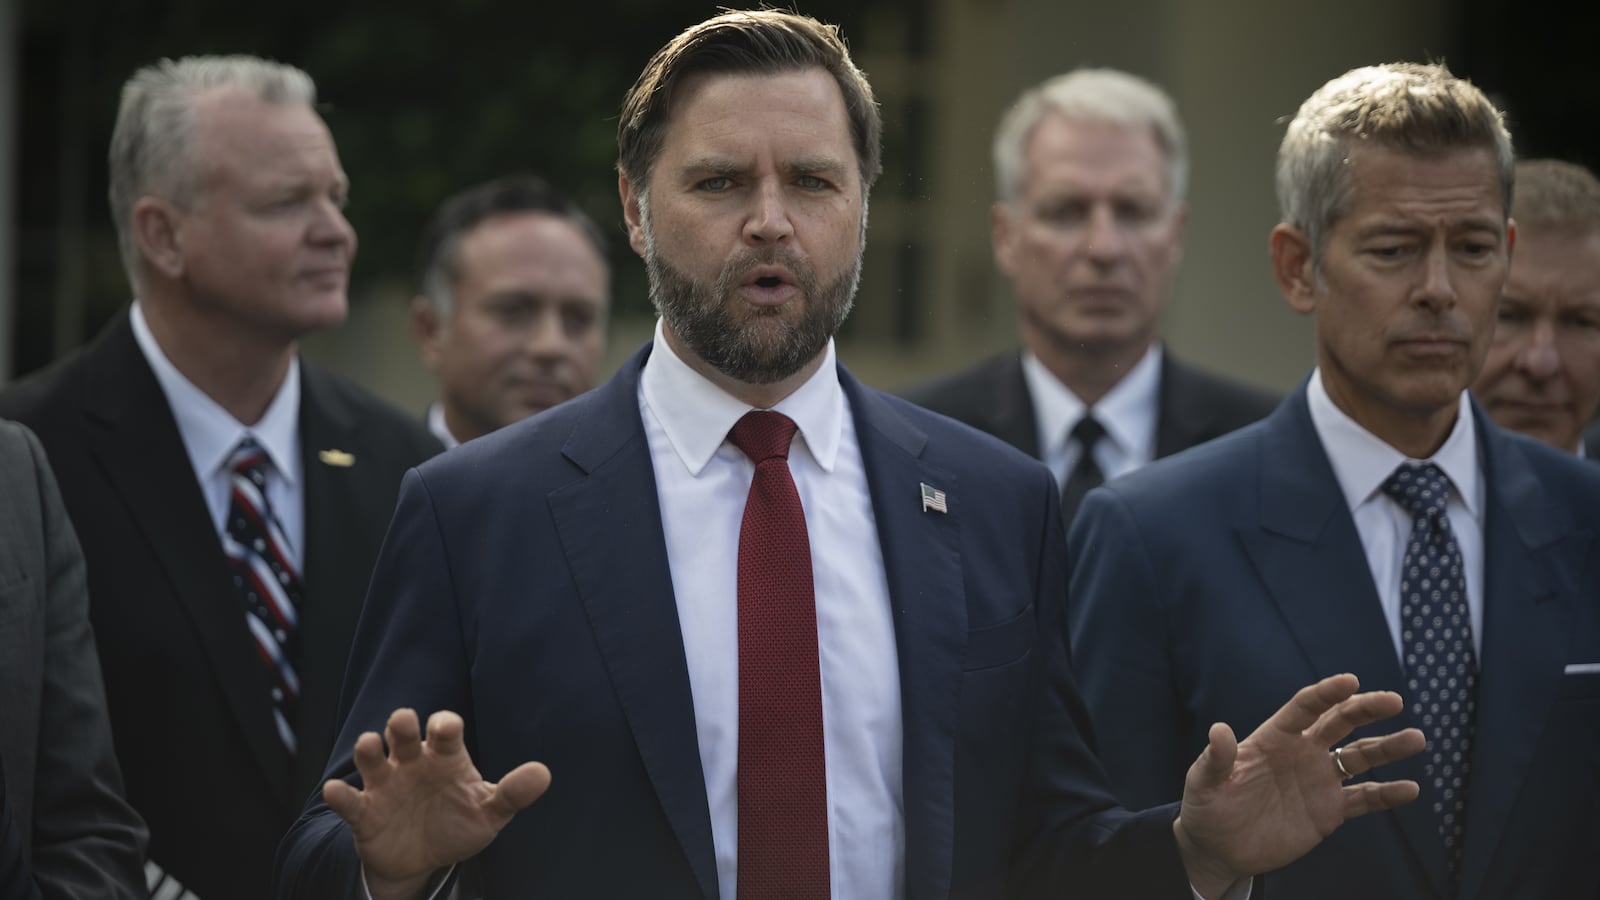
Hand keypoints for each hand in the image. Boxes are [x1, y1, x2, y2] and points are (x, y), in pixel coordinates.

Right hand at [324, 708, 550, 898]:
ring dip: (368, 750)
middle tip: (404, 723)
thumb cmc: (459, 823)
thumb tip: (543, 774)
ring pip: (371, 758)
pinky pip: (349, 800)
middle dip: (402, 724)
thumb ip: (512, 793)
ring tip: (370, 746)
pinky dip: (340, 795)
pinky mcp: (364, 812)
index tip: (446, 727)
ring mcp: (385, 785)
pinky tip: (337, 791)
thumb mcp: (489, 812)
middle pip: (403, 733)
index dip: (444, 725)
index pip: (444, 731)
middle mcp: (412, 762)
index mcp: (445, 756)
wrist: (425, 859)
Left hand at [1172, 673, 1424, 898]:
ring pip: (1361, 757)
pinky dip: (1387, 794)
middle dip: (1367, 709)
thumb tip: (1219, 730)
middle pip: (1340, 723)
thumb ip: (1215, 758)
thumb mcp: (1205, 782)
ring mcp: (1319, 780)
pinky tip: (1410, 789)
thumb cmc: (1208, 807)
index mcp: (1274, 737)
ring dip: (1388, 748)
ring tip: (1417, 739)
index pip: (1305, 708)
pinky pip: (1364, 798)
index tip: (1351, 681)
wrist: (1220, 847)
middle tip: (1394, 701)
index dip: (1326, 693)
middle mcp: (1302, 752)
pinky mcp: (1329, 811)